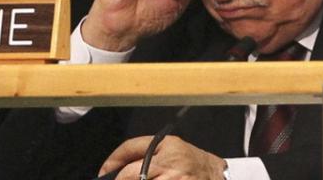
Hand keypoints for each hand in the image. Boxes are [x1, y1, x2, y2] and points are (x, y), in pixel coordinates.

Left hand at [99, 135, 225, 179]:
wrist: (219, 176)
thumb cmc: (194, 164)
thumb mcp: (173, 149)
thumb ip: (147, 154)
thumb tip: (115, 170)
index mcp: (168, 146)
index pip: (131, 148)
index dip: (112, 160)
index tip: (103, 172)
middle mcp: (171, 164)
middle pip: (129, 174)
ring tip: (139, 179)